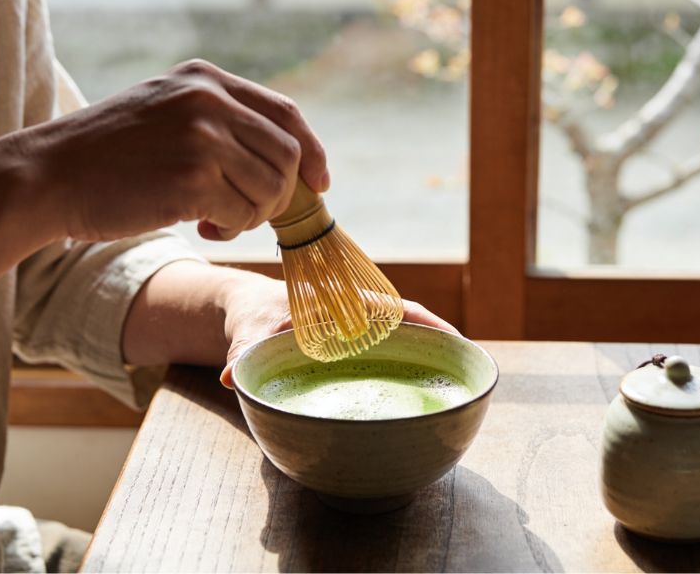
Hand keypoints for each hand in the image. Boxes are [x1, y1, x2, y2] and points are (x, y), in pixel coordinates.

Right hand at [24, 59, 328, 242]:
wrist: (48, 175)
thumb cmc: (105, 154)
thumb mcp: (164, 111)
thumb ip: (217, 120)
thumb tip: (285, 160)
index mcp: (205, 78)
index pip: (285, 113)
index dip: (312, 151)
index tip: (319, 184)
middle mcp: (209, 99)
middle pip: (287, 154)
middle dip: (279, 193)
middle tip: (245, 212)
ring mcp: (202, 136)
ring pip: (270, 188)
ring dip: (251, 214)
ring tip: (213, 218)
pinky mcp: (192, 177)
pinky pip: (243, 213)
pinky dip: (230, 227)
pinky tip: (198, 225)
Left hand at [218, 277, 460, 388]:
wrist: (244, 309)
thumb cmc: (252, 315)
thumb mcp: (247, 332)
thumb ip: (242, 354)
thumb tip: (231, 377)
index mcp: (343, 304)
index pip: (397, 310)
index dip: (430, 324)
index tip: (457, 341)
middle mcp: (358, 318)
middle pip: (411, 328)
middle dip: (441, 347)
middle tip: (467, 374)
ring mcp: (359, 335)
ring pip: (404, 345)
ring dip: (428, 361)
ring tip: (456, 389)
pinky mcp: (354, 351)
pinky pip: (387, 358)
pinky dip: (407, 370)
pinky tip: (419, 396)